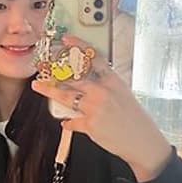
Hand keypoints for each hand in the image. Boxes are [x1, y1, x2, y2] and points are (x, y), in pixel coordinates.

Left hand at [31, 54, 170, 181]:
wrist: (143, 142)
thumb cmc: (134, 119)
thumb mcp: (123, 95)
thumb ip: (104, 87)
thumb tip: (85, 84)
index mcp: (113, 82)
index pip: (94, 59)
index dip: (80, 47)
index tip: (67, 40)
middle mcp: (103, 92)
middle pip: (74, 77)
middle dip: (55, 71)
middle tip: (42, 67)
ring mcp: (96, 108)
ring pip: (67, 96)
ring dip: (50, 91)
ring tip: (38, 86)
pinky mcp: (90, 125)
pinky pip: (72, 122)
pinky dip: (68, 123)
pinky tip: (65, 122)